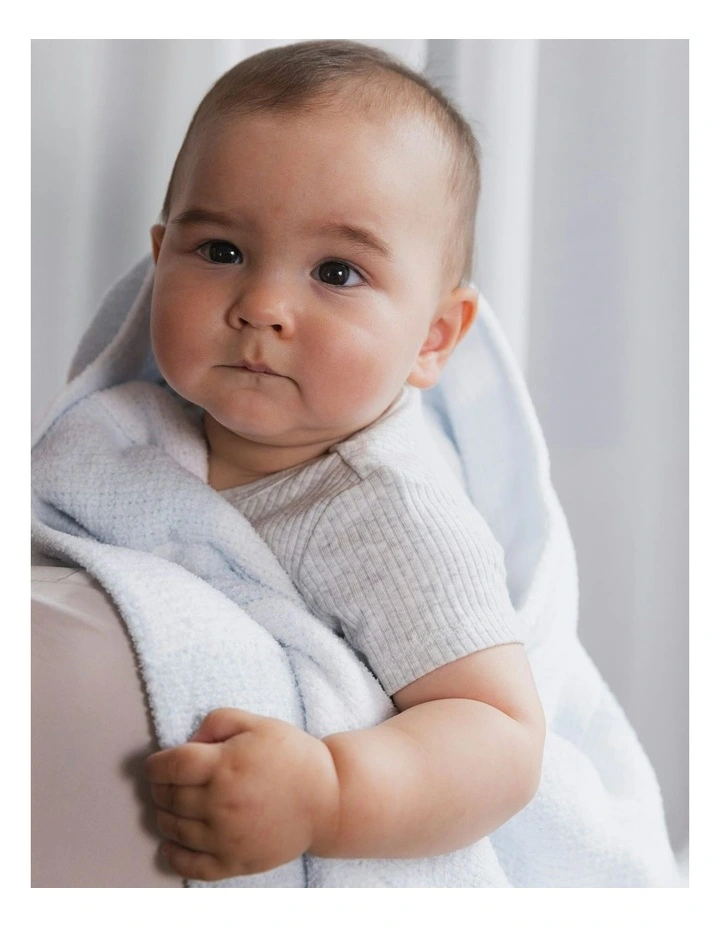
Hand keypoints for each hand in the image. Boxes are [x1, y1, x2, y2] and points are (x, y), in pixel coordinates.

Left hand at [145, 708, 340, 880]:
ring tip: (169, 806)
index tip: (155, 764)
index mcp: (223, 765)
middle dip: (158, 788)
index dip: (155, 764)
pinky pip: (191, 865)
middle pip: (167, 797)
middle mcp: (219, 803)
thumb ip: (218, 722)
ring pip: (173, 829)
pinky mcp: (235, 861)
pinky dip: (173, 855)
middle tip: (164, 782)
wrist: (328, 798)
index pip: (169, 766)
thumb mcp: (257, 723)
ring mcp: (225, 836)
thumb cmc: (293, 756)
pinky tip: (171, 844)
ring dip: (163, 816)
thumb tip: (189, 740)